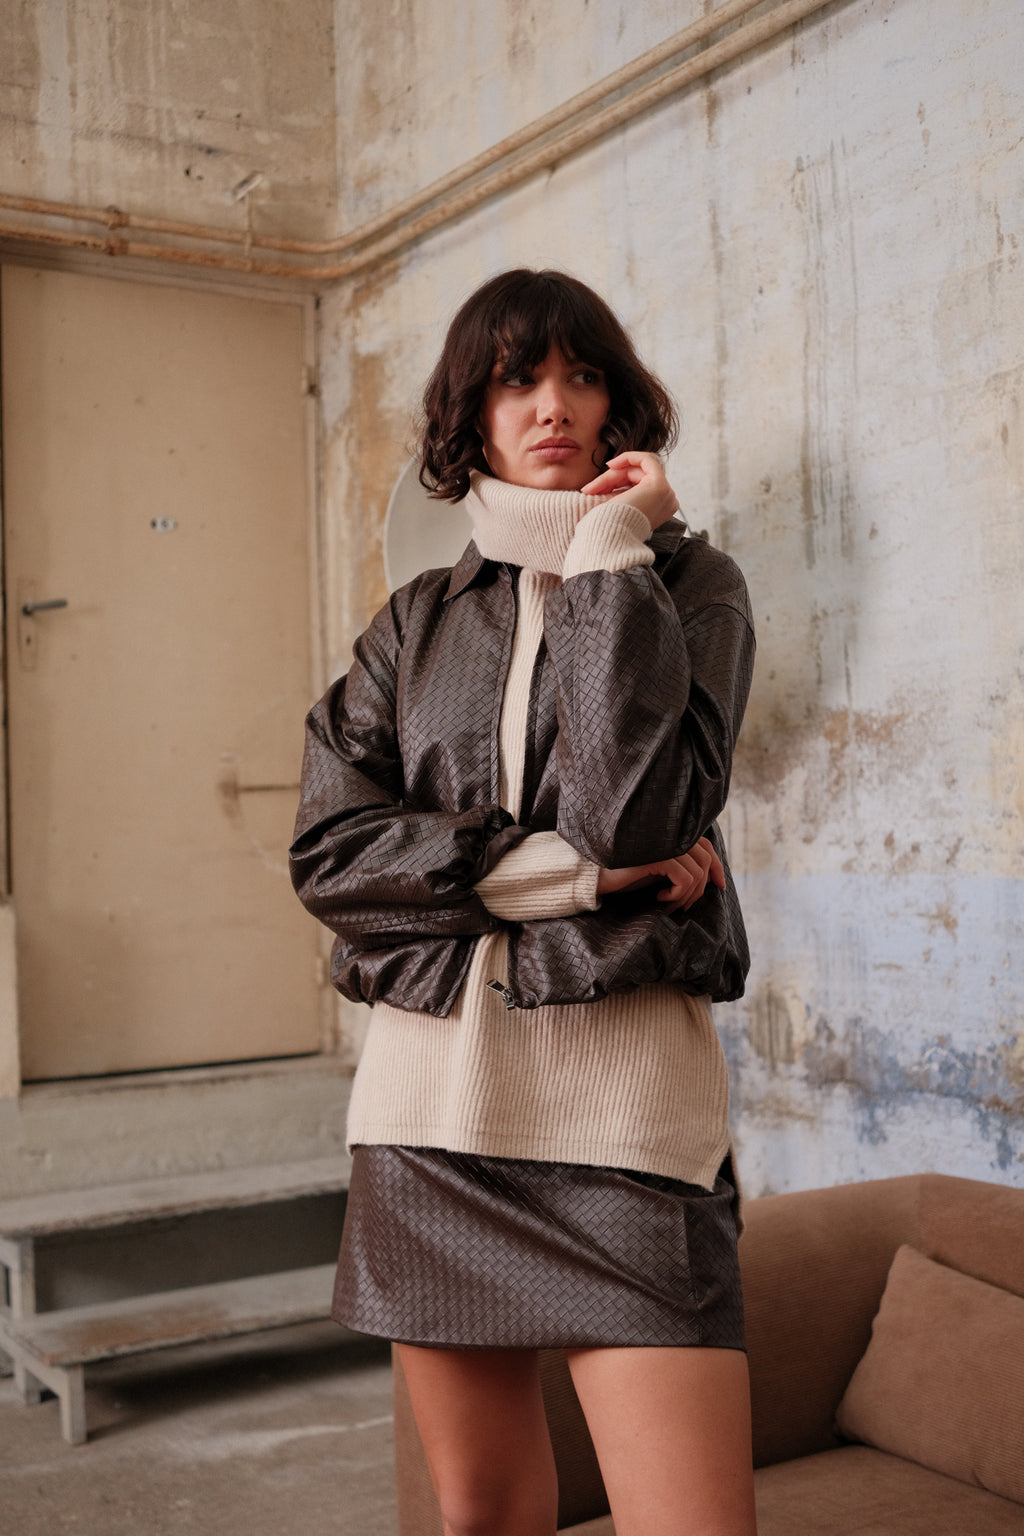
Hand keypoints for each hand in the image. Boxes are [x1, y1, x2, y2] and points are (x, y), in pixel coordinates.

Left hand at [581, 451, 679, 531]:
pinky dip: (629, 457)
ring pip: (637, 470)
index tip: (591, 489)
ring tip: (594, 487)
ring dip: (612, 475)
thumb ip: (619, 491)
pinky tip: (612, 464)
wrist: (607, 540)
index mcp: (658, 511)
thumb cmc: (606, 530)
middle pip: (637, 477)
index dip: (613, 484)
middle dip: (610, 479)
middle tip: (589, 489)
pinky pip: (647, 460)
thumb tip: (610, 472)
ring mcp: (666, 495)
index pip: (637, 486)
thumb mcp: (614, 507)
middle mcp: (666, 504)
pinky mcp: (660, 486)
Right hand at [596, 837, 724, 912]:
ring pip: (697, 874)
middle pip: (705, 861)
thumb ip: (679, 867)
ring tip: (667, 905)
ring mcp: (664, 844)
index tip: (720, 886)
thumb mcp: (658, 872)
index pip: (706, 846)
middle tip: (682, 906)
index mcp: (671, 837)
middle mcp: (670, 836)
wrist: (596, 878)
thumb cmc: (626, 876)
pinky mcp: (657, 857)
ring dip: (686, 897)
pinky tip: (658, 899)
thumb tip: (709, 879)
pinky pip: (685, 879)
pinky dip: (677, 895)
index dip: (717, 866)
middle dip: (700, 889)